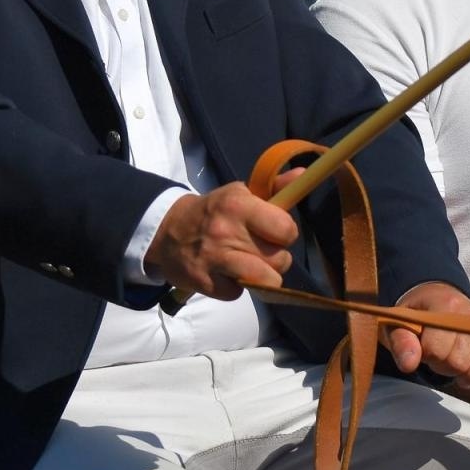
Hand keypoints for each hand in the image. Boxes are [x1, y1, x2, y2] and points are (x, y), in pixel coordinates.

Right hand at [145, 180, 298, 299]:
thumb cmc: (213, 212)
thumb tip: (302, 175)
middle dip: (276, 258)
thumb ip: (274, 188)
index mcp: (237, 205)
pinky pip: (239, 293)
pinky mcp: (204, 282)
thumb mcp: (240, 194)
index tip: (276, 232)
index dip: (286, 233)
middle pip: (280, 259)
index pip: (285, 229)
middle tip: (261, 251)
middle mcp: (226, 231)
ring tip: (252, 266)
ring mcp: (214, 259)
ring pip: (266, 280)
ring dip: (264, 277)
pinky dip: (236, 287)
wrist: (166, 231)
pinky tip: (227, 274)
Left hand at [387, 282, 469, 386]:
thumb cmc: (416, 314)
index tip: (421, 343)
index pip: (435, 348)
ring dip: (456, 370)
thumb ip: (401, 342)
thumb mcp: (399, 324)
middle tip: (435, 350)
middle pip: (455, 362)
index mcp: (445, 303)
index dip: (424, 353)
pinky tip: (464, 367)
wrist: (437, 297)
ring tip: (448, 355)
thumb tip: (409, 364)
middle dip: (440, 363)